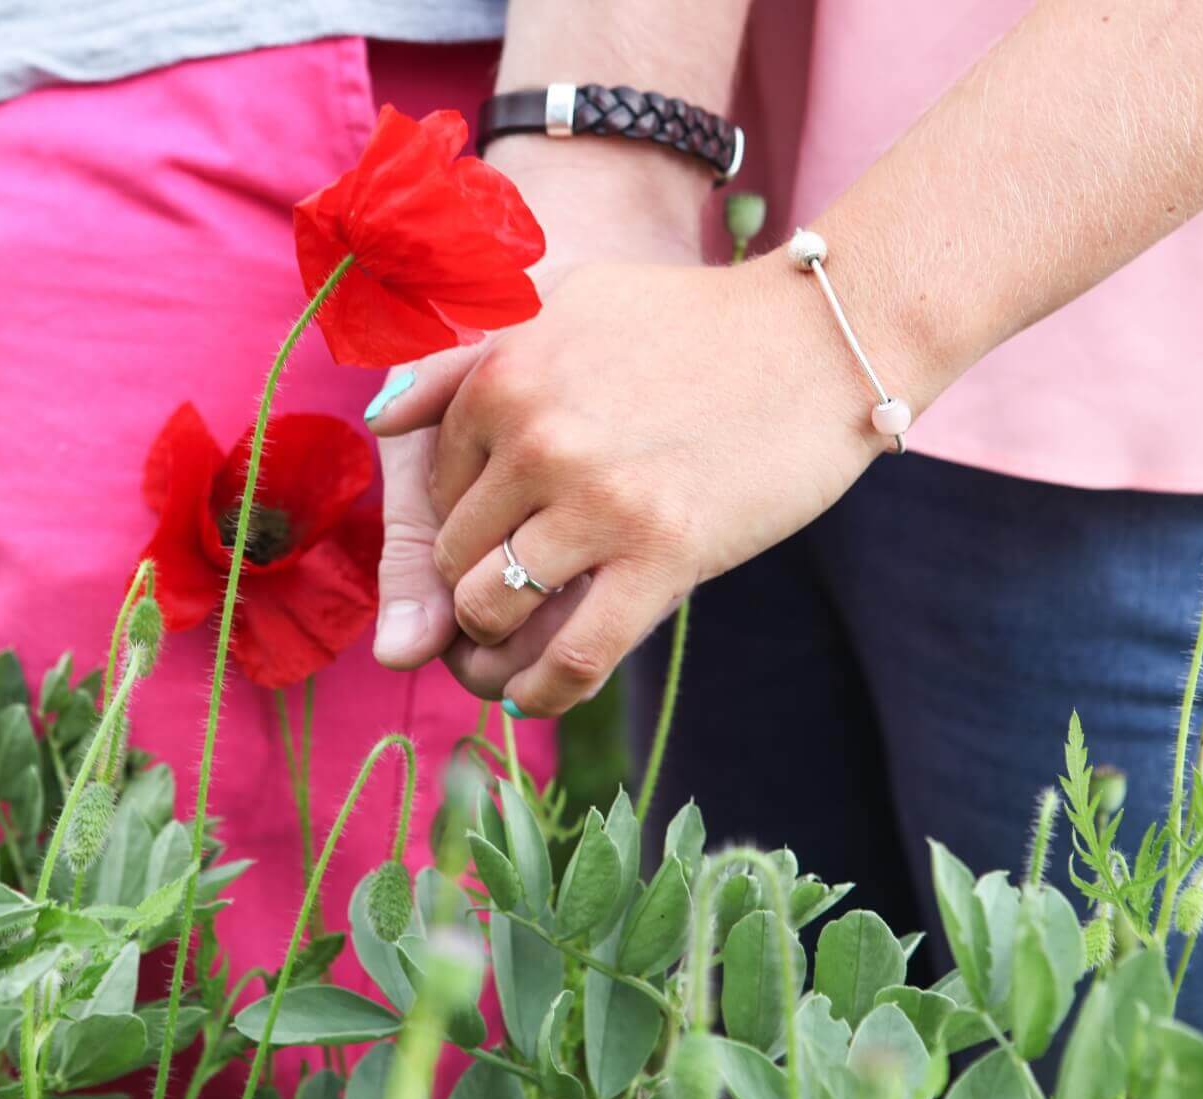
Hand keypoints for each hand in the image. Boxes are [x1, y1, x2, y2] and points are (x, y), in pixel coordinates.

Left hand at [370, 142, 707, 682]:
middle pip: (453, 554)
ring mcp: (597, 501)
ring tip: (505, 650)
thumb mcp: (567, 301)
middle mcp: (535, 438)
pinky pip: (573, 655)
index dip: (456, 523)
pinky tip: (533, 694)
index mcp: (503, 376)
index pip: (432, 487)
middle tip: (492, 608)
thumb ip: (465, 358)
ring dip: (491, 643)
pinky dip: (542, 690)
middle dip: (464, 587)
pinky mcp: (663, 556)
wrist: (822, 339)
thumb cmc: (694, 321)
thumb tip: (380, 418)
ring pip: (492, 608)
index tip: (490, 539)